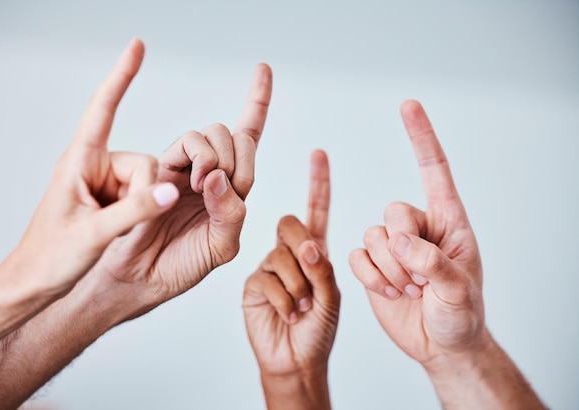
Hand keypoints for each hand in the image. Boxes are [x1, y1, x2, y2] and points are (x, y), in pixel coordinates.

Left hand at [3, 38, 179, 298]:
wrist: (33, 283)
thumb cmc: (49, 258)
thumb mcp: (93, 235)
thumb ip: (135, 211)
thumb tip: (172, 190)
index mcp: (80, 161)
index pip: (103, 110)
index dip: (122, 77)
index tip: (137, 47)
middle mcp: (93, 166)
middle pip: (145, 163)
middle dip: (145, 195)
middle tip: (117, 224)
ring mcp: (103, 183)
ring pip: (150, 181)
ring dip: (142, 207)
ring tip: (112, 232)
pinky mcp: (110, 199)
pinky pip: (144, 195)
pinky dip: (141, 212)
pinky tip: (120, 232)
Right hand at [81, 60, 272, 320]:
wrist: (138, 277)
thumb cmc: (181, 265)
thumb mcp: (221, 247)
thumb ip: (232, 213)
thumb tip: (220, 175)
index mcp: (230, 190)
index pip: (249, 141)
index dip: (257, 103)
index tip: (263, 69)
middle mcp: (210, 174)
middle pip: (235, 136)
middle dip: (237, 156)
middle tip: (220, 187)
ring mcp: (185, 168)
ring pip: (210, 134)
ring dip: (216, 156)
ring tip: (203, 187)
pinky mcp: (161, 167)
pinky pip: (186, 144)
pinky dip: (198, 158)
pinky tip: (193, 183)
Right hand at [243, 150, 339, 379]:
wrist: (297, 360)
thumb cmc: (319, 329)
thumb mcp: (332, 297)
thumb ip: (323, 269)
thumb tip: (308, 245)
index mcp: (314, 251)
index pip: (316, 210)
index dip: (318, 183)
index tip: (318, 155)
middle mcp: (289, 253)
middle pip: (290, 223)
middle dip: (303, 250)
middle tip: (313, 281)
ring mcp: (269, 267)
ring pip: (280, 254)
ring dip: (298, 285)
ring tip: (303, 308)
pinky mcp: (253, 284)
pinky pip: (266, 277)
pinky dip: (284, 299)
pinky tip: (289, 314)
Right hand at [349, 100, 484, 366]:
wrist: (439, 344)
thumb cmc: (460, 315)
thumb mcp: (460, 292)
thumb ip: (433, 261)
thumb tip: (398, 240)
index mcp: (449, 223)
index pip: (434, 172)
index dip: (421, 138)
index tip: (408, 106)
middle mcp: (418, 228)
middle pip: (393, 211)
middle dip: (402, 250)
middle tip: (420, 280)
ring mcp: (393, 246)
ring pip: (371, 236)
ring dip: (387, 270)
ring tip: (409, 292)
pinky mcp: (372, 264)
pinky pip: (356, 256)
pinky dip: (369, 277)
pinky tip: (389, 292)